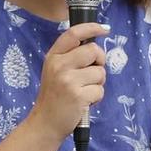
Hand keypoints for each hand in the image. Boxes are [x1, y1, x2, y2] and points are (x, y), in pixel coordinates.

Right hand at [27, 23, 109, 137]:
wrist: (45, 123)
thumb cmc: (54, 97)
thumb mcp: (55, 71)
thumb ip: (70, 57)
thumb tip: (95, 47)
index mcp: (53, 56)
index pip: (73, 34)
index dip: (91, 28)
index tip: (104, 29)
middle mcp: (59, 66)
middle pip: (93, 51)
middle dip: (100, 61)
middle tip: (92, 74)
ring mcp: (68, 80)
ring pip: (100, 72)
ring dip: (98, 83)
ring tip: (84, 91)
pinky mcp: (78, 96)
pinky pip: (100, 90)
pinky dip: (97, 98)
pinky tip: (84, 102)